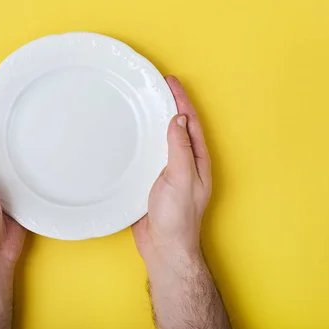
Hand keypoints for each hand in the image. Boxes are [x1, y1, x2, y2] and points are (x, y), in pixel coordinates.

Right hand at [132, 76, 211, 263]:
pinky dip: (142, 140)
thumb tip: (178, 119)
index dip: (181, 100)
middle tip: (156, 86)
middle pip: (178, 127)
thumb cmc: (177, 217)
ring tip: (144, 103)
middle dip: (169, 104)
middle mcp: (185, 164)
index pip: (190, 122)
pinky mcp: (153, 182)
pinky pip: (149, 154)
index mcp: (197, 160)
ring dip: (155, 120)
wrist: (164, 247)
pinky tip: (132, 136)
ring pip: (163, 139)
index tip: (170, 81)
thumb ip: (179, 148)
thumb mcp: (181, 177)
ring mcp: (169, 172)